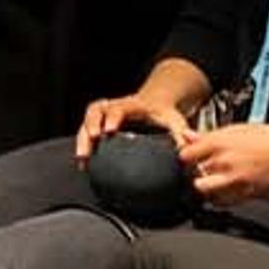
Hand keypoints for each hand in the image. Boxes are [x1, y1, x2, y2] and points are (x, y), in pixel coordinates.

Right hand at [75, 94, 192, 161]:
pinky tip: (84, 163)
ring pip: (88, 121)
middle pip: (96, 111)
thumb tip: (186, 155)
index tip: (109, 131)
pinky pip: (87, 130)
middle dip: (91, 125)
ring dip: (83, 138)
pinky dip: (84, 145)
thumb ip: (181, 138)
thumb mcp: (177, 122)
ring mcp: (106, 114)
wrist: (156, 104)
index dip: (112, 118)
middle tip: (91, 140)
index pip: (119, 108)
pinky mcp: (101, 123)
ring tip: (82, 158)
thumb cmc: (165, 115)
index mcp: (133, 105)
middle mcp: (115, 106)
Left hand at [179, 123, 268, 204]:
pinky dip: (219, 198)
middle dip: (194, 171)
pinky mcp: (246, 194)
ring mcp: (234, 180)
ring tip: (211, 180)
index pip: (185, 155)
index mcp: (219, 143)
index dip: (186, 156)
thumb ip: (209, 135)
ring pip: (204, 189)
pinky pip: (222, 202)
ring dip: (205, 185)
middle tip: (200, 168)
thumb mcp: (237, 129)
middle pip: (192, 173)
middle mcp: (224, 162)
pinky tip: (224, 190)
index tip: (190, 156)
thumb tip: (188, 135)